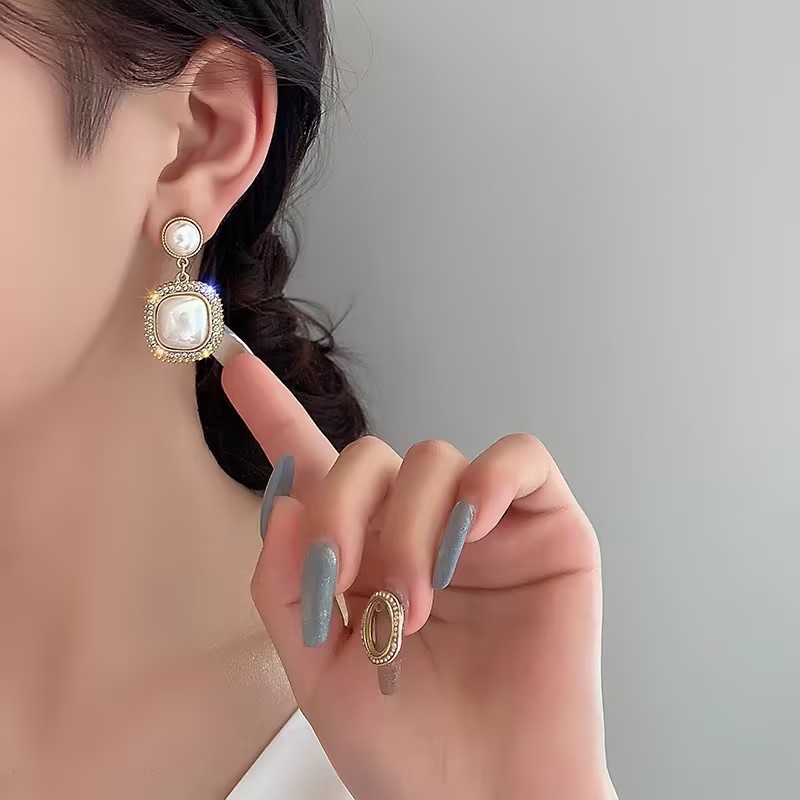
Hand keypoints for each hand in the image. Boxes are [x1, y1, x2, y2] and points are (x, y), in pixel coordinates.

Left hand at [223, 355, 614, 799]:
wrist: (485, 796)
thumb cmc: (405, 745)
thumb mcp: (314, 669)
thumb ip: (283, 581)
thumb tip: (280, 497)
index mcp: (362, 552)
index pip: (316, 465)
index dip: (273, 412)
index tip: (236, 365)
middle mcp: (419, 525)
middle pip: (370, 455)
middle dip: (347, 511)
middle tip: (350, 583)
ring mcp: (484, 524)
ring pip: (434, 459)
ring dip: (412, 526)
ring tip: (415, 601)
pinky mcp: (545, 528)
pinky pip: (520, 459)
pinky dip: (491, 478)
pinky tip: (470, 524)